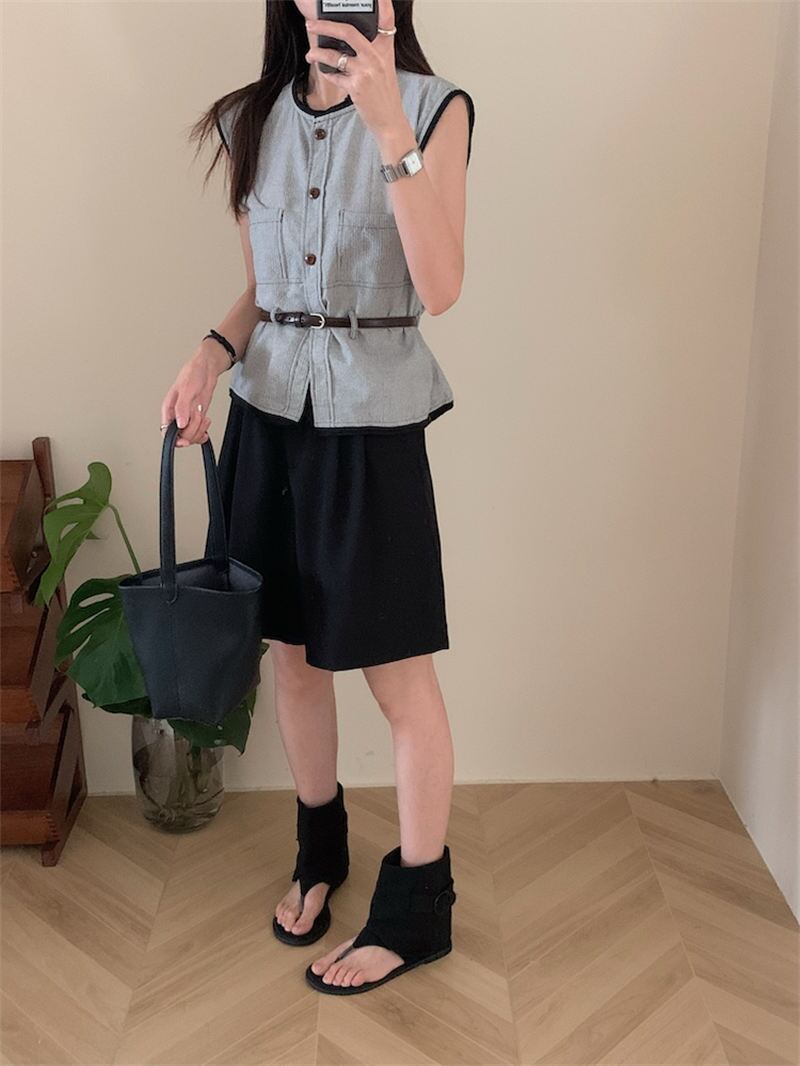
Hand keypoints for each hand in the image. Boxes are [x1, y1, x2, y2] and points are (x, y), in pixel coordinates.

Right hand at [160, 340, 226, 446]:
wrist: (206, 369)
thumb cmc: (193, 373)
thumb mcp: (186, 389)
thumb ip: (182, 408)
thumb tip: (180, 423)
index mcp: (168, 409)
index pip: (166, 432)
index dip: (175, 439)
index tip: (185, 440)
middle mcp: (176, 415)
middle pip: (181, 436)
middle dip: (192, 430)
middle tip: (198, 416)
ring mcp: (187, 417)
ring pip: (190, 435)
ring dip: (200, 429)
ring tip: (204, 417)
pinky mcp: (196, 417)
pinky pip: (198, 432)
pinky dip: (203, 432)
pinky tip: (206, 425)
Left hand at [304, 0, 404, 136]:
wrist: (390, 120)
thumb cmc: (385, 94)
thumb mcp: (385, 67)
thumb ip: (372, 50)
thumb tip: (347, 38)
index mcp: (384, 49)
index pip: (385, 19)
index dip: (381, 3)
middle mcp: (376, 57)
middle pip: (348, 31)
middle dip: (325, 25)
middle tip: (312, 23)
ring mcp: (366, 71)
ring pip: (335, 54)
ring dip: (317, 53)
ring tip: (310, 54)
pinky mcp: (356, 87)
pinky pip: (334, 75)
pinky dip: (327, 72)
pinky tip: (324, 71)